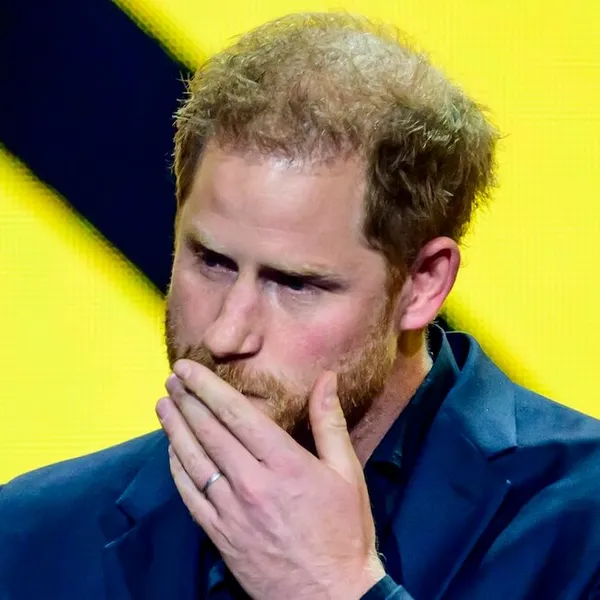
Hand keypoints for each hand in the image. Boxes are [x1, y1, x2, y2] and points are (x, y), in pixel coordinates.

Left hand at [156, 359, 384, 599]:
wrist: (331, 596)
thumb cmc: (344, 530)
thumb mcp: (347, 472)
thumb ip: (330, 422)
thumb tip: (326, 378)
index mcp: (284, 463)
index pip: (236, 414)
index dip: (207, 387)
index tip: (187, 368)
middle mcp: (252, 483)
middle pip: (209, 432)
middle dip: (187, 401)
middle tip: (171, 379)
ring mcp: (231, 511)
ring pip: (193, 461)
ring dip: (175, 429)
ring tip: (163, 405)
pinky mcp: (220, 536)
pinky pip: (190, 496)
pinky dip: (177, 470)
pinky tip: (171, 451)